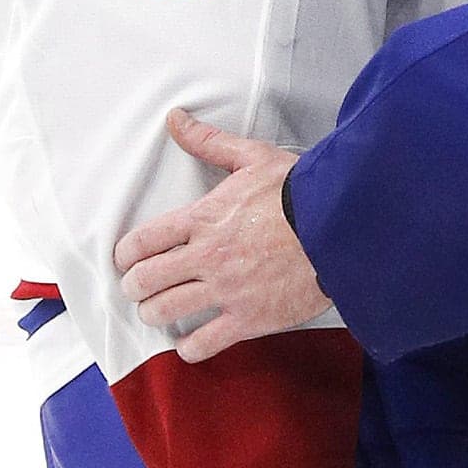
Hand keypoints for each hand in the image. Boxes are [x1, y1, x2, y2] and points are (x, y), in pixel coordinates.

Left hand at [114, 109, 330, 362]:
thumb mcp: (253, 157)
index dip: (125, 254)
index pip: (141, 242)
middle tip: (140, 286)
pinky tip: (192, 341)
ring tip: (160, 311)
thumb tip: (175, 119)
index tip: (128, 259)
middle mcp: (207, 256)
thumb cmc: (301, 192)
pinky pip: (202, 345)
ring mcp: (226, 290)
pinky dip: (190, 347)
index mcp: (203, 218)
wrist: (342, 226)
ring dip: (155, 314)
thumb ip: (209, 142)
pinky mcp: (249, 318)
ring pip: (164, 313)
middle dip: (134, 286)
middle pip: (144, 281)